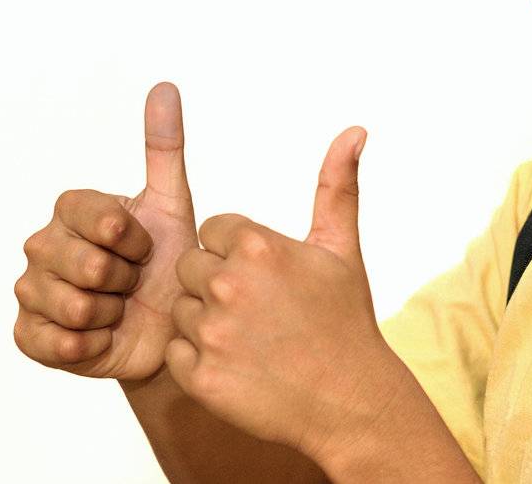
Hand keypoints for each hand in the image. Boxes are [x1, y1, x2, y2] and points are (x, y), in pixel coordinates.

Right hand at [13, 82, 200, 379]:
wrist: (169, 327)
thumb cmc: (169, 262)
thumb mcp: (173, 202)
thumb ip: (164, 146)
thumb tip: (164, 86)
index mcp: (71, 210)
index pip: (102, 220)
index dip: (134, 239)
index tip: (146, 246)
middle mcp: (41, 245)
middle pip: (89, 267)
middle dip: (126, 279)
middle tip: (134, 282)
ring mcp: (30, 291)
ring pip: (76, 307)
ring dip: (112, 313)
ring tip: (120, 308)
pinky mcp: (28, 336)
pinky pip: (59, 343)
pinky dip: (93, 345)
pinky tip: (104, 336)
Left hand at [165, 124, 397, 464]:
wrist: (349, 399)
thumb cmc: (345, 320)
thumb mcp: (341, 248)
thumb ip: (336, 185)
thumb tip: (354, 131)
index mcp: (258, 246)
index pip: (214, 230)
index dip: (238, 252)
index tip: (267, 277)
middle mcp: (228, 285)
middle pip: (191, 267)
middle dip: (217, 284)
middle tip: (259, 310)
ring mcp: (211, 333)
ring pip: (181, 310)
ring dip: (206, 322)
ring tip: (252, 338)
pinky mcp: (200, 376)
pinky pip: (176, 353)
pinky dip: (200, 360)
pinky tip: (239, 363)